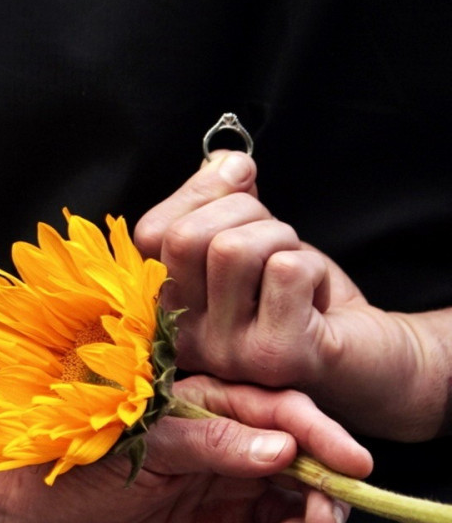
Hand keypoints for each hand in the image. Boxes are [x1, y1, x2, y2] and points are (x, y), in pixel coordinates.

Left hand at [0, 375, 370, 522]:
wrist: (25, 511)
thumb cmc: (75, 458)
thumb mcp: (144, 440)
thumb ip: (212, 443)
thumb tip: (283, 450)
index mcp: (217, 415)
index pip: (289, 418)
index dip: (327, 440)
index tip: (354, 467)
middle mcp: (231, 460)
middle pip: (306, 476)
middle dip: (324, 502)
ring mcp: (225, 506)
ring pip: (293, 522)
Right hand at [132, 151, 447, 439]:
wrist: (371, 359)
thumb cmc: (303, 299)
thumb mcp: (251, 240)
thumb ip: (221, 201)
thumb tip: (226, 163)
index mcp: (167, 312)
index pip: (150, 234)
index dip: (200, 193)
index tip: (242, 182)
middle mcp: (185, 339)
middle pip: (186, 238)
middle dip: (247, 214)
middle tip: (277, 241)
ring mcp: (226, 354)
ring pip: (234, 249)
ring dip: (282, 239)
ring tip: (296, 270)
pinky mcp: (274, 356)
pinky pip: (286, 269)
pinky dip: (313, 266)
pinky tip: (315, 297)